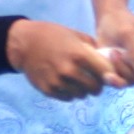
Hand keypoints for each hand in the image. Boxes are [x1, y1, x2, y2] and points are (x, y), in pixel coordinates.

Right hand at [6, 19, 120, 100]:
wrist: (24, 44)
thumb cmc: (52, 35)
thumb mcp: (75, 35)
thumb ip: (93, 48)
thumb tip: (108, 60)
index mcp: (79, 55)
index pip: (105, 72)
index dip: (110, 75)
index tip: (109, 74)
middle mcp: (69, 71)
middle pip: (95, 88)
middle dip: (98, 85)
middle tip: (95, 81)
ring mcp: (58, 82)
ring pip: (82, 95)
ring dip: (84, 90)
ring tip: (80, 82)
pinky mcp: (49, 90)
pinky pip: (68, 98)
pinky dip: (71, 93)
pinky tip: (68, 84)